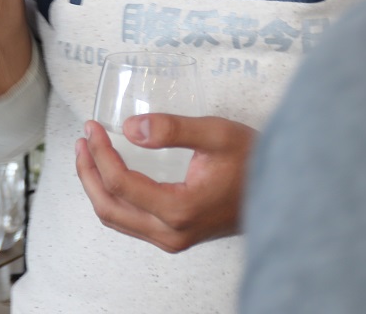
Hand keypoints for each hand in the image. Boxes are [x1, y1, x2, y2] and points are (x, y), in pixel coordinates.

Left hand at [74, 114, 256, 252]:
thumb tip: (130, 128)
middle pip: (109, 206)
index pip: (120, 183)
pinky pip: (129, 221)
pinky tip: (109, 171)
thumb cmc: (252, 161)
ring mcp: (172, 239)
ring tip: (87, 152)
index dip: (99, 152)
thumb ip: (172, 129)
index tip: (92, 127)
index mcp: (179, 210)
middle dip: (88, 171)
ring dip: (95, 185)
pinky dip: (111, 196)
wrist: (283, 194)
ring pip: (116, 218)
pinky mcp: (174, 236)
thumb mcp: (216, 134)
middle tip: (82, 139)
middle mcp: (171, 232)